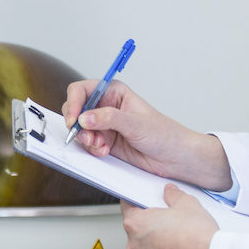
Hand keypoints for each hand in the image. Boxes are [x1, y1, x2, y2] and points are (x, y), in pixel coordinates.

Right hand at [61, 79, 232, 191]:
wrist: (174, 157)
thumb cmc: (164, 134)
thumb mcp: (136, 123)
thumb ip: (108, 118)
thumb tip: (85, 117)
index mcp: (114, 92)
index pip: (82, 90)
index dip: (74, 103)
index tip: (74, 119)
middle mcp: (106, 106)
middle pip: (76, 110)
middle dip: (78, 125)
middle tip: (87, 137)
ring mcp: (104, 125)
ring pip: (80, 129)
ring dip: (86, 139)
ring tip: (100, 146)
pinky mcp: (105, 141)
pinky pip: (87, 143)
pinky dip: (92, 149)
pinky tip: (105, 151)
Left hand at [121, 185, 219, 248]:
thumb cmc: (197, 236)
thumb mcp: (186, 203)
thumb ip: (173, 195)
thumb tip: (170, 192)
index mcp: (136, 224)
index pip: (127, 205)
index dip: (136, 199)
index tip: (142, 198)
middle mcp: (135, 245)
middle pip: (137, 226)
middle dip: (150, 220)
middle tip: (167, 215)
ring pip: (146, 244)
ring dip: (156, 238)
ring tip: (176, 232)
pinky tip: (179, 246)